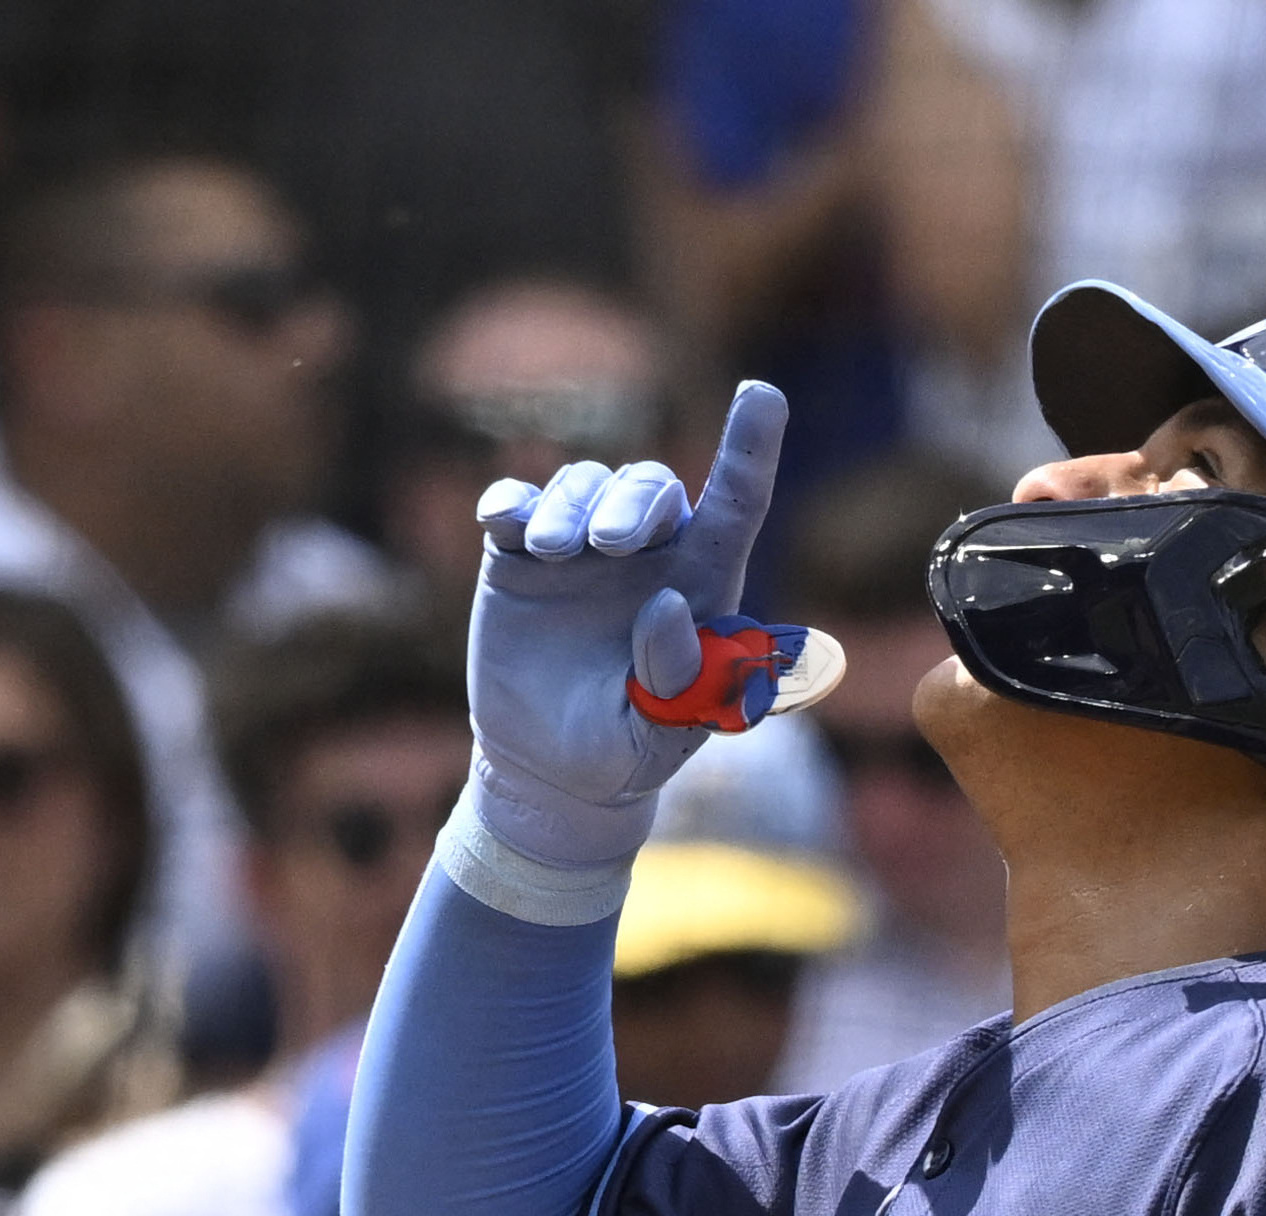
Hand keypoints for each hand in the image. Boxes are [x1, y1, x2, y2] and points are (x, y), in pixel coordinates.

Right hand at [467, 381, 788, 870]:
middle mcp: (648, 556)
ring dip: (569, 507)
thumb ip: (677, 681)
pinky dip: (512, 501)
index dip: (750, 451)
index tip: (763, 395)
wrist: (548, 771)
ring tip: (551, 551)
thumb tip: (670, 601)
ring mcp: (582, 549)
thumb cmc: (624, 754)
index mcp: (702, 589)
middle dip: (631, 500)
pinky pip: (518, 501)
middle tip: (605, 545)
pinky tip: (503, 524)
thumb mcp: (657, 735)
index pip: (736, 509)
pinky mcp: (520, 555)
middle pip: (651, 486)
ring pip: (584, 484)